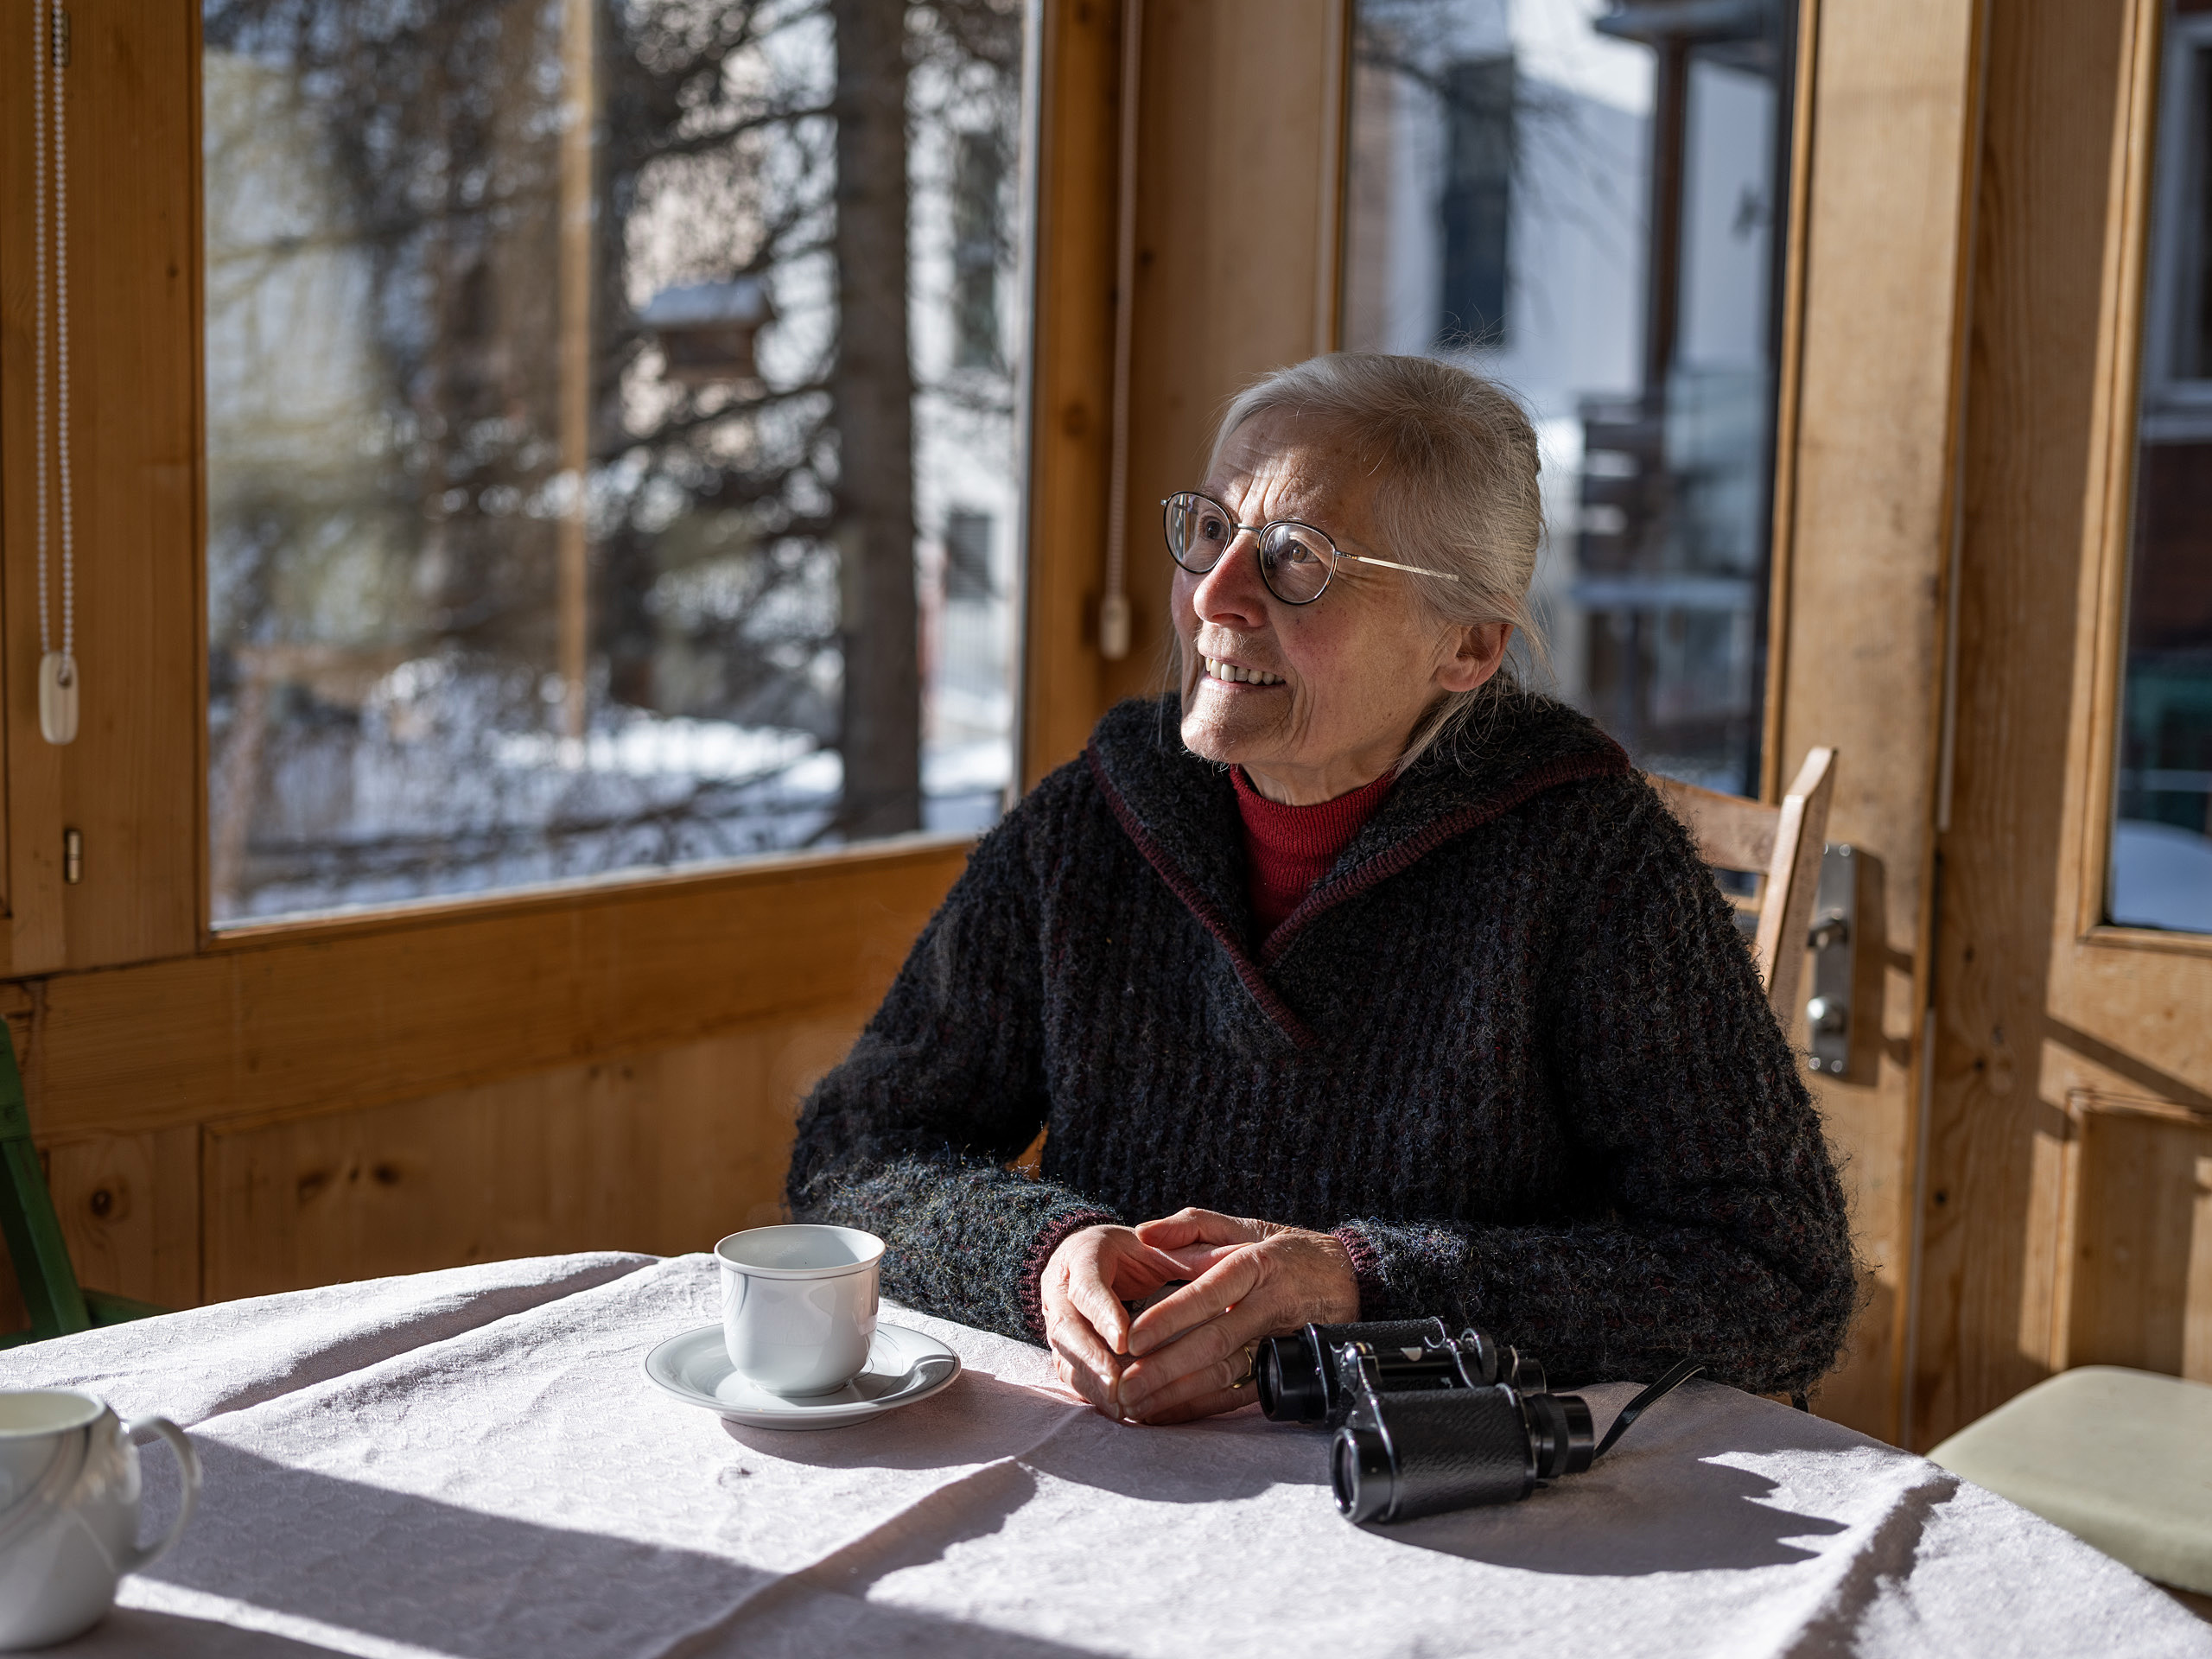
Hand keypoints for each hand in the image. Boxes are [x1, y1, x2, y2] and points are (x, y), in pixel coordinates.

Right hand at [1039, 1224, 1193, 1417]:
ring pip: (1064, 1355)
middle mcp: (1061, 1289)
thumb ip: (1188, 1254)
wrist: (1088, 1258)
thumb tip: (1234, 1256)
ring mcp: (1055, 1319)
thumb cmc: (1129, 1251)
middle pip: (1066, 1327)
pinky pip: (1069, 1372)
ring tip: (1118, 1404)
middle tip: (1118, 1384)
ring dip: (1090, 1381)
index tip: (1126, 1341)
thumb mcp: (1156, 1246)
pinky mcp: (1061, 1346)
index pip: (1088, 1286)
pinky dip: (1090, 1392)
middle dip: (1091, 1358)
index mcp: (1083, 1256)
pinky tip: (1113, 1408)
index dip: (1104, 1314)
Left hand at [1116, 1208, 1359, 1424]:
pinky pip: (1243, 1393)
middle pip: (1215, 1340)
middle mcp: (1269, 1303)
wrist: (1349, 1277)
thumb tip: (1143, 1232)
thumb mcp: (1244, 1226)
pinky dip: (1206, 1406)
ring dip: (1180, 1393)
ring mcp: (1281, 1339)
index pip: (1209, 1293)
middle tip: (1125, 1385)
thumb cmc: (1286, 1249)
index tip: (1132, 1338)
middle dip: (1167, 1367)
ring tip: (1137, 1405)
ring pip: (1228, 1372)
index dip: (1170, 1317)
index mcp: (1256, 1264)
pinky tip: (1171, 1412)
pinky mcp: (1287, 1366)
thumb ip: (1190, 1226)